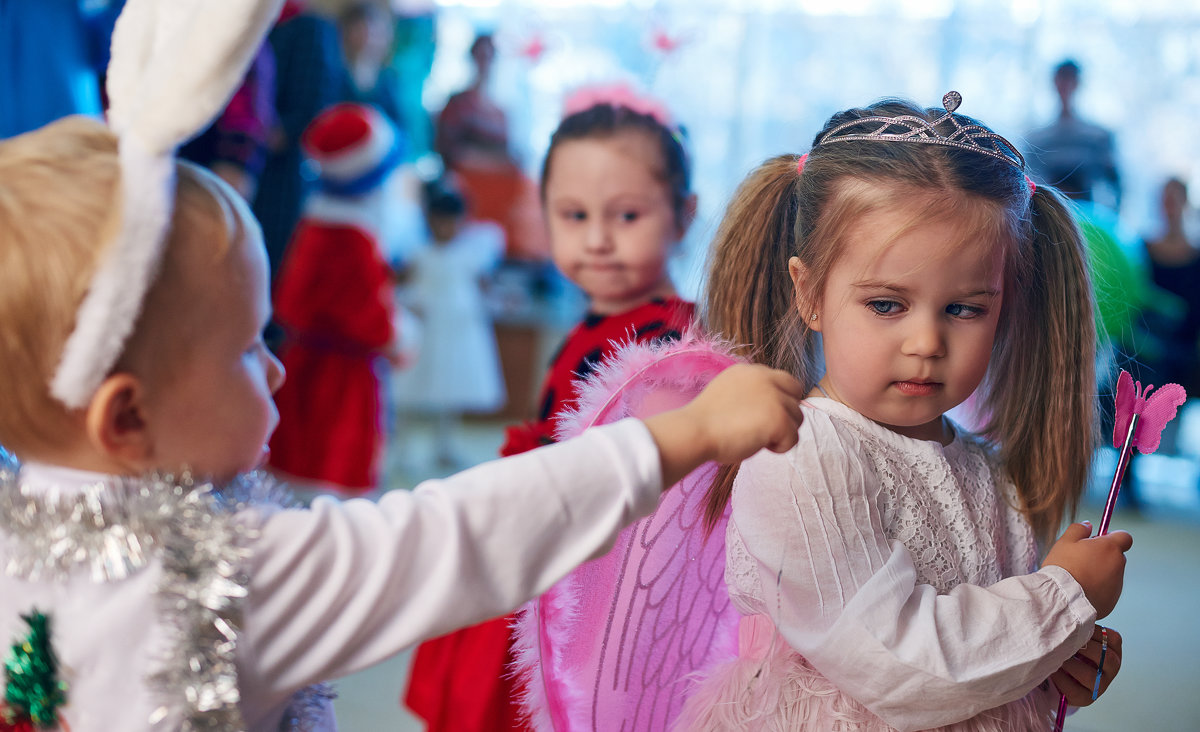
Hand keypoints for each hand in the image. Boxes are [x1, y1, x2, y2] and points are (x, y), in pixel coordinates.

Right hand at [643, 364, 804, 487]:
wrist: (695, 432)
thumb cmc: (706, 422)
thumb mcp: (730, 393)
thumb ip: (751, 393)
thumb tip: (770, 408)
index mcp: (751, 371)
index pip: (785, 381)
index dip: (780, 401)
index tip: (763, 416)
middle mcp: (765, 378)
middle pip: (796, 397)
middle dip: (786, 414)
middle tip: (764, 430)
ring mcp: (774, 397)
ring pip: (797, 419)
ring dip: (781, 433)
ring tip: (756, 438)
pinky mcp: (779, 418)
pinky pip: (793, 438)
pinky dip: (780, 448)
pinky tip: (759, 446)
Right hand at [1043, 522, 1132, 618]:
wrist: (1063, 598)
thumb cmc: (1063, 567)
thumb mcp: (1065, 541)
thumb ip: (1079, 529)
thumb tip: (1088, 525)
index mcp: (1110, 548)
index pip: (1125, 537)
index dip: (1112, 536)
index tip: (1097, 540)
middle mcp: (1118, 565)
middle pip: (1116, 555)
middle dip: (1103, 555)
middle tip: (1081, 559)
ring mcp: (1117, 584)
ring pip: (1111, 573)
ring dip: (1099, 572)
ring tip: (1078, 577)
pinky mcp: (1112, 600)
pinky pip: (1107, 589)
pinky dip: (1098, 587)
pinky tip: (1081, 589)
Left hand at [1050, 624, 1121, 705]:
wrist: (1062, 674)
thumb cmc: (1071, 649)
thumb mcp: (1079, 637)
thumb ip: (1079, 627)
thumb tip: (1067, 611)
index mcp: (1113, 651)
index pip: (1114, 639)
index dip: (1095, 631)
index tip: (1076, 626)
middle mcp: (1111, 669)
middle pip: (1108, 658)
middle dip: (1085, 649)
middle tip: (1066, 642)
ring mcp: (1101, 686)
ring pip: (1090, 675)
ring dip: (1070, 664)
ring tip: (1056, 656)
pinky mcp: (1086, 699)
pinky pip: (1074, 689)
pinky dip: (1060, 678)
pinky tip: (1051, 670)